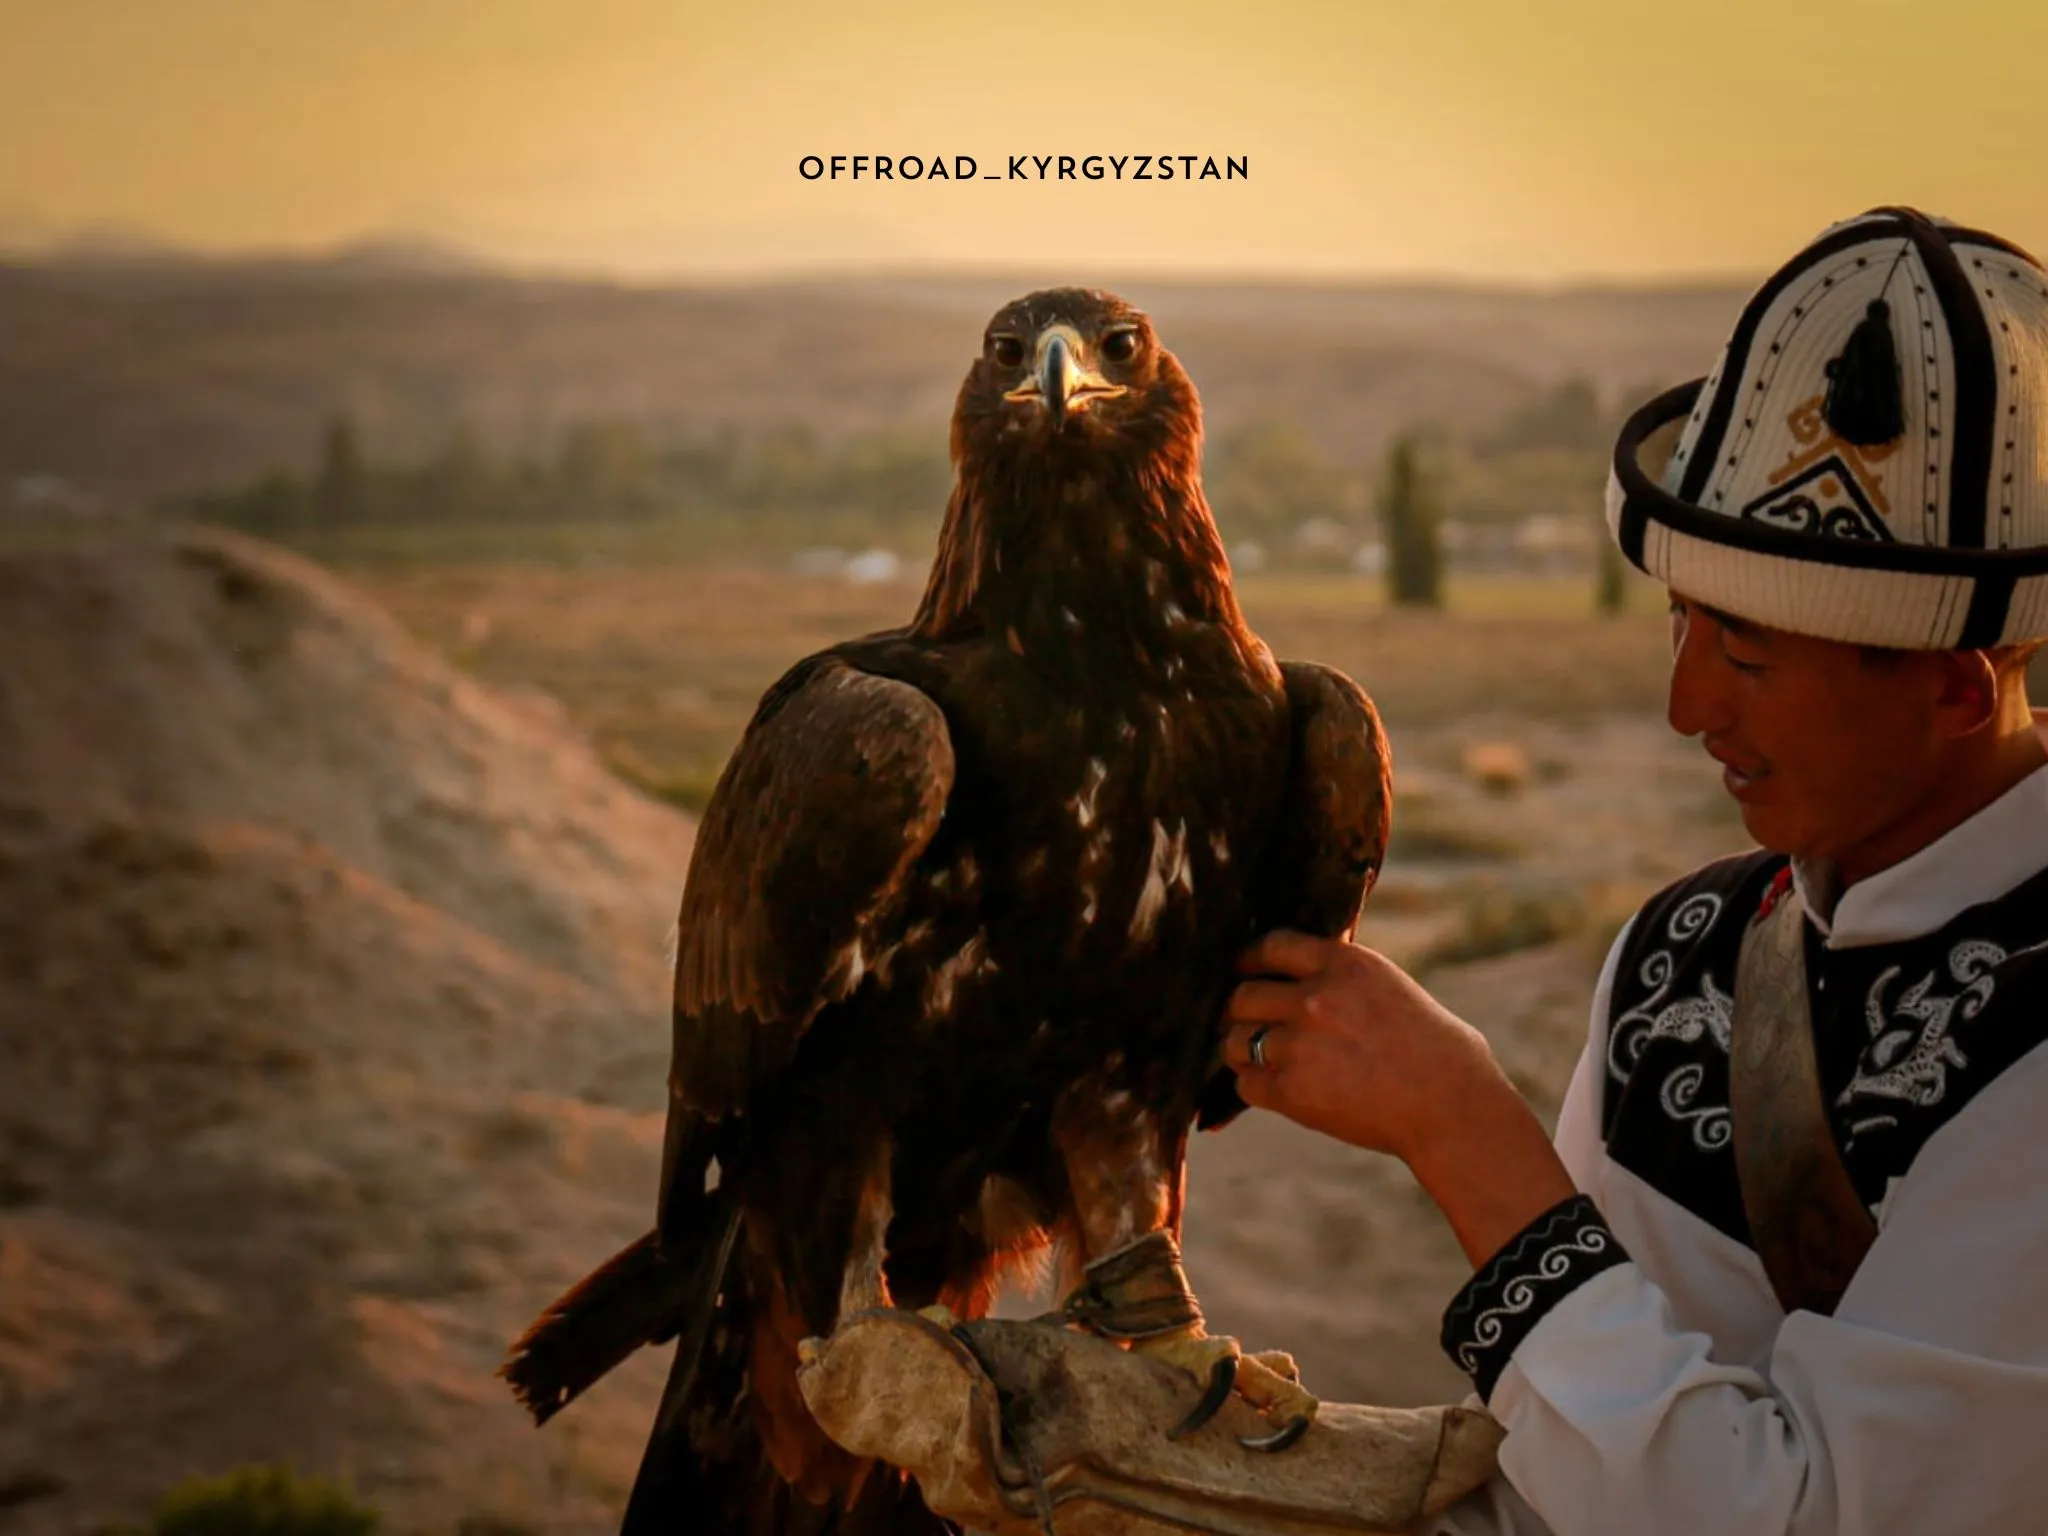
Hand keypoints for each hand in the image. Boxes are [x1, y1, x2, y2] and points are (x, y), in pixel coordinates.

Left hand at [1221, 931, 1576, 1268]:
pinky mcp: (1291, 1090)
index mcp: (1345, 963)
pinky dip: (1252, 1087)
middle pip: (1243, 995)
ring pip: (1235, 1041)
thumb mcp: (1392, 988)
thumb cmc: (1439, 1052)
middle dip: (1242, 1012)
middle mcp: (1315, 997)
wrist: (1452, 1107)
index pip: (1272, 945)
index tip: (1247, 971)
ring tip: (1257, 1059)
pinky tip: (1273, 1089)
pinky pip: (1245, 1083)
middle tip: (1248, 1024)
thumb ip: (1345, 979)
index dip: (1252, 960)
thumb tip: (1308, 975)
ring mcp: (1299, 1043)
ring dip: (1242, 1051)